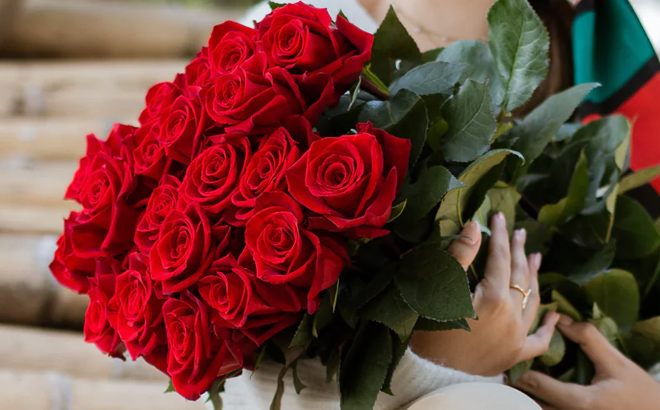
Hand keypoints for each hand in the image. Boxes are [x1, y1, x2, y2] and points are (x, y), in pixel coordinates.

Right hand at [409, 212, 559, 376]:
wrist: (432, 375)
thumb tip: (476, 226)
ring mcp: (517, 337)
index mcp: (494, 297)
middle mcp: (512, 316)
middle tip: (520, 231)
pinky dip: (547, 326)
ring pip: (533, 301)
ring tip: (536, 257)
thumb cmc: (429, 331)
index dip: (499, 234)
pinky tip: (554, 315)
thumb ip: (460, 256)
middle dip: (519, 250)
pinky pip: (539, 340)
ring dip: (534, 277)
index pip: (500, 257)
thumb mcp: (439, 289)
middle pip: (519, 275)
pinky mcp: (515, 355)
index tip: (499, 214)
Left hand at [516, 314, 659, 409]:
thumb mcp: (616, 363)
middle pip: (528, 401)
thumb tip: (560, 318)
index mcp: (579, 402)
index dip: (520, 366)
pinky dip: (538, 399)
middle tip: (509, 360)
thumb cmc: (640, 393)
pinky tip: (537, 385)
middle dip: (517, 381)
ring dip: (525, 392)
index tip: (511, 349)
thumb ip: (587, 338)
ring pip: (536, 408)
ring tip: (518, 371)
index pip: (536, 384)